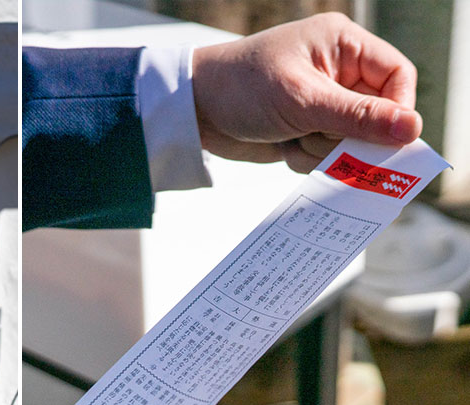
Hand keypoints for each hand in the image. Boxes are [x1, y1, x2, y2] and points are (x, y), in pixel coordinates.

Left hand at [192, 12, 421, 171]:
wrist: (192, 111)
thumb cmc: (240, 88)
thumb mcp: (302, 101)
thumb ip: (357, 118)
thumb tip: (411, 129)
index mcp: (343, 46)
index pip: (397, 77)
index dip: (397, 111)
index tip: (384, 139)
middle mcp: (337, 73)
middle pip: (378, 116)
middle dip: (350, 136)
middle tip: (320, 137)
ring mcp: (321, 104)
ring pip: (352, 143)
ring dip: (324, 151)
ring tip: (292, 137)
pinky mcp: (305, 130)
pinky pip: (327, 157)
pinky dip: (307, 159)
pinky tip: (283, 146)